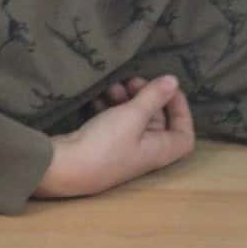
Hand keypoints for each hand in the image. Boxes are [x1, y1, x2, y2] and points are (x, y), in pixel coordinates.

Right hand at [35, 75, 194, 198]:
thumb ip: (153, 97)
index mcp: (159, 150)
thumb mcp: (132, 116)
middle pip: (156, 121)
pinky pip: (112, 122)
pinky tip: (97, 96)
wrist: (63, 167)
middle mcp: (143, 152)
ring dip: (125, 99)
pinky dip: (108, 107)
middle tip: (132, 81)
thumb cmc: (105, 144)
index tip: (168, 90)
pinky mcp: (101, 145)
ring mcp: (121, 149)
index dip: (182, 111)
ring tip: (112, 86)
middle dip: (147, 97)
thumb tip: (174, 81)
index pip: (183, 135)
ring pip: (132, 119)